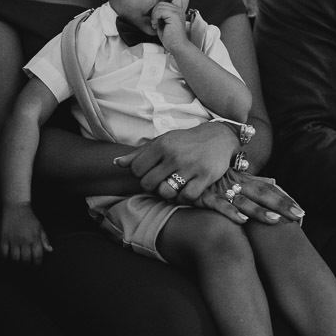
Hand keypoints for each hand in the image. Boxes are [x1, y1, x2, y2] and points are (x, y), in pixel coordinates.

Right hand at [0, 205, 52, 264]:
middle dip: (27, 264)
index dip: (37, 263)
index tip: (36, 265)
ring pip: (15, 258)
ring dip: (17, 261)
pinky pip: (3, 252)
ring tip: (18, 259)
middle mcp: (24, 239)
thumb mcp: (40, 227)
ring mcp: (13, 239)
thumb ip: (44, 240)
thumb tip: (50, 250)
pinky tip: (9, 255)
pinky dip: (6, 256)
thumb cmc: (29, 218)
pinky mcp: (4, 237)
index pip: (37, 256)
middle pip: (26, 259)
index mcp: (35, 237)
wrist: (17, 207)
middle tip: (26, 263)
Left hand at [114, 122, 237, 202]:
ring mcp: (190, 166)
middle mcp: (174, 155)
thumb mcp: (161, 142)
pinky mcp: (205, 177)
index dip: (140, 175)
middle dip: (151, 186)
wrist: (218, 137)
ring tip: (172, 188)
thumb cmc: (184, 141)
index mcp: (161, 145)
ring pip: (166, 192)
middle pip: (148, 183)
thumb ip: (138, 154)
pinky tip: (185, 191)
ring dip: (167, 194)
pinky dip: (183, 198)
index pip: (136, 169)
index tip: (150, 173)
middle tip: (160, 183)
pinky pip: (186, 197)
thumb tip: (116, 163)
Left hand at [151, 0, 188, 51]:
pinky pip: (160, 11)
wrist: (176, 45)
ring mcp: (177, 12)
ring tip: (156, 24)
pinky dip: (155, 18)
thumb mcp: (164, 21)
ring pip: (159, 6)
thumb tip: (155, 6)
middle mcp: (179, 9)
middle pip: (162, 1)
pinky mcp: (174, 16)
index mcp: (177, 10)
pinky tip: (156, 25)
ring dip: (154, 15)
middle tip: (155, 21)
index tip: (159, 7)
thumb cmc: (170, 37)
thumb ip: (162, 13)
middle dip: (155, 11)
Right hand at [195, 171, 305, 224]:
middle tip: (299, 215)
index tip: (301, 209)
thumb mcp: (231, 175)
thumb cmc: (207, 174)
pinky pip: (218, 205)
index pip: (268, 188)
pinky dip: (230, 212)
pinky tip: (241, 220)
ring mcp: (219, 189)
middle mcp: (233, 182)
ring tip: (275, 220)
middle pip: (261, 194)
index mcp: (241, 178)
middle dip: (280, 205)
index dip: (284, 198)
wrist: (178, 167)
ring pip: (242, 200)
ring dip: (258, 211)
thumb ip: (252, 180)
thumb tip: (274, 182)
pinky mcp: (203, 196)